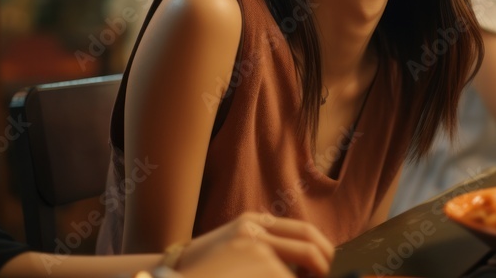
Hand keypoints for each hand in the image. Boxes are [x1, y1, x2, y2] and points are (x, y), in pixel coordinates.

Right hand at [174, 213, 333, 277]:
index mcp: (251, 223)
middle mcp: (255, 231)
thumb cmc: (200, 271)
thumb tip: (305, 266)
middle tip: (325, 276)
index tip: (325, 265)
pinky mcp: (260, 270)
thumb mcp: (232, 248)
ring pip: (295, 275)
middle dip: (324, 266)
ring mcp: (256, 252)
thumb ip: (263, 249)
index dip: (322, 249)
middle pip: (311, 248)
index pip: (302, 231)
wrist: (170, 276)